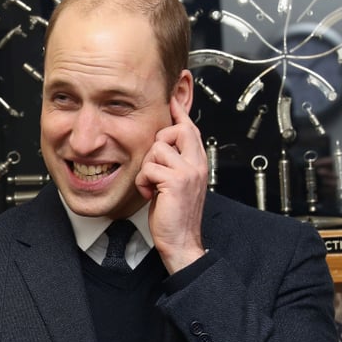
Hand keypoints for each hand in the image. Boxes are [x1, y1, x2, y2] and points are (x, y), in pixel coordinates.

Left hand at [134, 96, 207, 273]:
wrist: (180, 240)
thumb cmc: (174, 215)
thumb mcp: (175, 183)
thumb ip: (173, 163)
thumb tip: (161, 146)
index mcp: (197, 162)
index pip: (190, 129)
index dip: (179, 113)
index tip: (172, 100)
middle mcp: (196, 163)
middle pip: (176, 130)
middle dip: (158, 143)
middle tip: (155, 167)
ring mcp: (189, 171)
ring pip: (157, 150)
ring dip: (147, 169)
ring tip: (153, 186)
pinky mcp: (176, 181)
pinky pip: (149, 168)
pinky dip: (144, 182)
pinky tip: (151, 194)